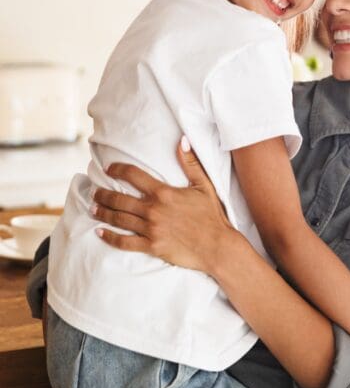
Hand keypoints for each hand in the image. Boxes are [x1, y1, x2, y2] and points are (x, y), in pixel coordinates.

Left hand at [91, 137, 232, 271]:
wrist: (217, 246)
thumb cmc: (212, 215)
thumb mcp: (203, 185)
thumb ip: (190, 163)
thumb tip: (182, 140)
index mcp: (164, 192)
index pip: (133, 175)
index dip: (118, 170)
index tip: (108, 169)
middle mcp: (153, 209)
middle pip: (119, 199)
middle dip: (103, 194)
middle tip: (94, 192)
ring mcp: (151, 229)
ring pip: (119, 219)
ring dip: (103, 213)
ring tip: (93, 208)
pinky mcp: (152, 246)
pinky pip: (125, 242)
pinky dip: (110, 237)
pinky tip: (100, 233)